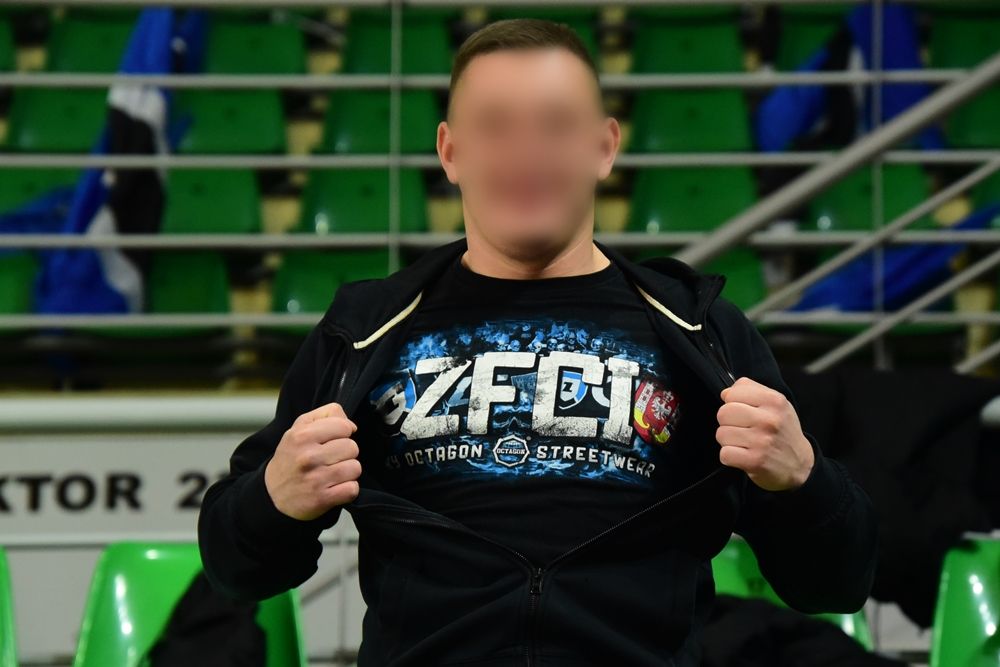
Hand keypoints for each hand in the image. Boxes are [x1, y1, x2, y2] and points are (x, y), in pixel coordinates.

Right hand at [264, 401, 361, 519]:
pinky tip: (335, 487)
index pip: (344, 426)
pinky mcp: (322, 499)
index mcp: (302, 435)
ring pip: (355, 468)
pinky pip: (352, 489)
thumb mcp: (299, 428)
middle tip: (331, 459)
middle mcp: (308, 457)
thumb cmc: (292, 457)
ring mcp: (315, 479)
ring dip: (348, 472)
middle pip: (352, 447)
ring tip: (334, 473)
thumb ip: (326, 416)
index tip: (334, 440)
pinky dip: (348, 490)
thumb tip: (351, 425)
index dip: (343, 433)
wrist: (272, 493)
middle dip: (346, 453)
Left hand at [716, 376, 814, 490]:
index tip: (742, 411)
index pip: (733, 393)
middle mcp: (769, 419)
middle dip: (728, 422)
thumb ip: (751, 391)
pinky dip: (729, 456)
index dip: (732, 402)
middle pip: (723, 413)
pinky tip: (743, 455)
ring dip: (728, 440)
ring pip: (721, 434)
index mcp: (774, 401)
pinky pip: (724, 454)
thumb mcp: (776, 404)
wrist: (800, 465)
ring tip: (744, 443)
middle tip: (742, 429)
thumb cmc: (782, 431)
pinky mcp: (755, 461)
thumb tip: (725, 393)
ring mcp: (762, 441)